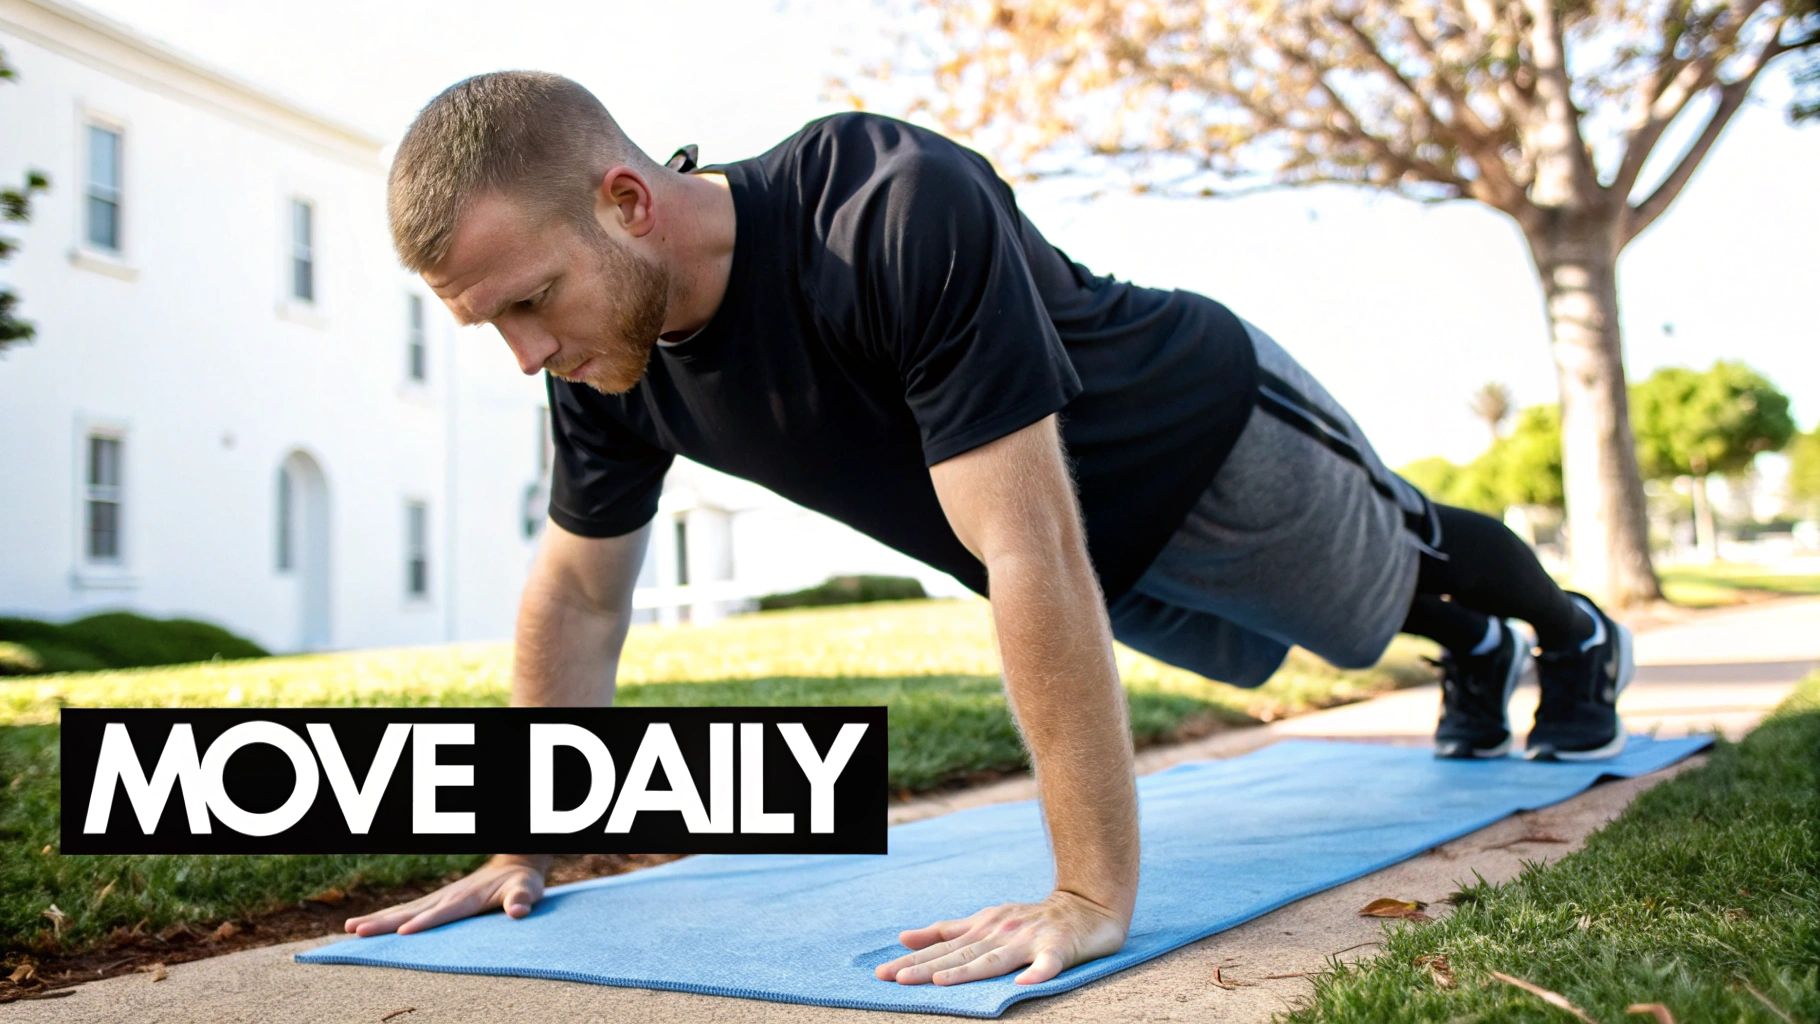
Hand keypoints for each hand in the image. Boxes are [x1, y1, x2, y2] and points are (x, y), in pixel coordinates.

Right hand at [343, 853, 551, 936]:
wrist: (514, 865)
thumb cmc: (522, 882)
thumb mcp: (528, 889)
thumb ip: (522, 899)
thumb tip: (518, 911)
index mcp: (468, 898)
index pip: (443, 912)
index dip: (425, 922)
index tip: (402, 931)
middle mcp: (448, 896)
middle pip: (412, 911)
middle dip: (385, 922)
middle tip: (356, 930)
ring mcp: (439, 897)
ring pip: (403, 910)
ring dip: (377, 919)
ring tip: (349, 929)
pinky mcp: (435, 900)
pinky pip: (406, 910)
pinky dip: (384, 918)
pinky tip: (365, 926)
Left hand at [874, 889, 1129, 986]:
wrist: (1087, 905)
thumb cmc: (1031, 919)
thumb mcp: (985, 920)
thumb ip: (947, 930)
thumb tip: (903, 938)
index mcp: (983, 927)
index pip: (943, 947)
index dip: (913, 959)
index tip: (883, 973)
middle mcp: (1001, 931)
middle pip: (960, 954)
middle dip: (926, 967)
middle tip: (895, 978)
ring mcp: (1030, 939)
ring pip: (995, 959)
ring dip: (967, 970)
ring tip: (941, 981)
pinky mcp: (1059, 947)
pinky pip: (1048, 963)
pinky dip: (1038, 972)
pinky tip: (1025, 983)